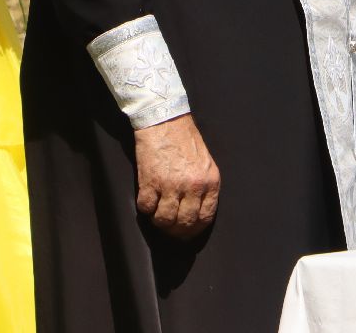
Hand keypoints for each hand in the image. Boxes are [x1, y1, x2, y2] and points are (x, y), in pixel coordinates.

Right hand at [135, 114, 219, 238]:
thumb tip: (196, 212)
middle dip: (176, 231)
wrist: (165, 121)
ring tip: (157, 215)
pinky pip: (146, 208)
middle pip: (184, 223)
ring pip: (164, 220)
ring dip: (159, 221)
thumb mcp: (205, 163)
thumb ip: (204, 187)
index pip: (205, 217)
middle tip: (169, 230)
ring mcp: (171, 185)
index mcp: (210, 182)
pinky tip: (147, 201)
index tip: (186, 234)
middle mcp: (192, 186)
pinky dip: (145, 209)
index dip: (194, 230)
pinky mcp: (150, 182)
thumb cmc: (185, 140)